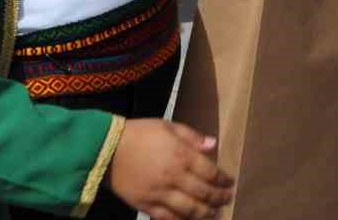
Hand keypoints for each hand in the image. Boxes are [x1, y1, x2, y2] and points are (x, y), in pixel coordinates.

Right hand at [108, 120, 232, 219]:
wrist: (106, 148)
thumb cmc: (139, 133)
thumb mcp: (168, 126)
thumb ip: (192, 136)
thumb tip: (213, 144)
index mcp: (181, 155)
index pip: (210, 172)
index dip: (223, 180)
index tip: (230, 182)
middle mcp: (174, 177)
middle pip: (203, 193)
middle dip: (219, 198)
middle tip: (227, 199)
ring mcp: (159, 193)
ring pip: (189, 210)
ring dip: (205, 213)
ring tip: (214, 213)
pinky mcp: (145, 205)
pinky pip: (167, 218)